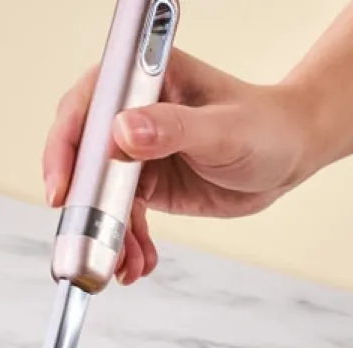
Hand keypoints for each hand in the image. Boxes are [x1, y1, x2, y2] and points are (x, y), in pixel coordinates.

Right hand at [43, 49, 317, 284]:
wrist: (290, 155)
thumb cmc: (266, 126)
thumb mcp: (223, 128)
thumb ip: (173, 129)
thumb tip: (123, 133)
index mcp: (145, 78)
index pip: (87, 107)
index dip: (66, 147)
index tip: (63, 189)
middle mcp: (132, 112)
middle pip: (84, 158)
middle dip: (83, 206)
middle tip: (88, 242)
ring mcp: (135, 150)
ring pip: (100, 196)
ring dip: (106, 234)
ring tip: (122, 264)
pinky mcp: (145, 183)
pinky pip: (122, 217)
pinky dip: (127, 244)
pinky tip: (137, 263)